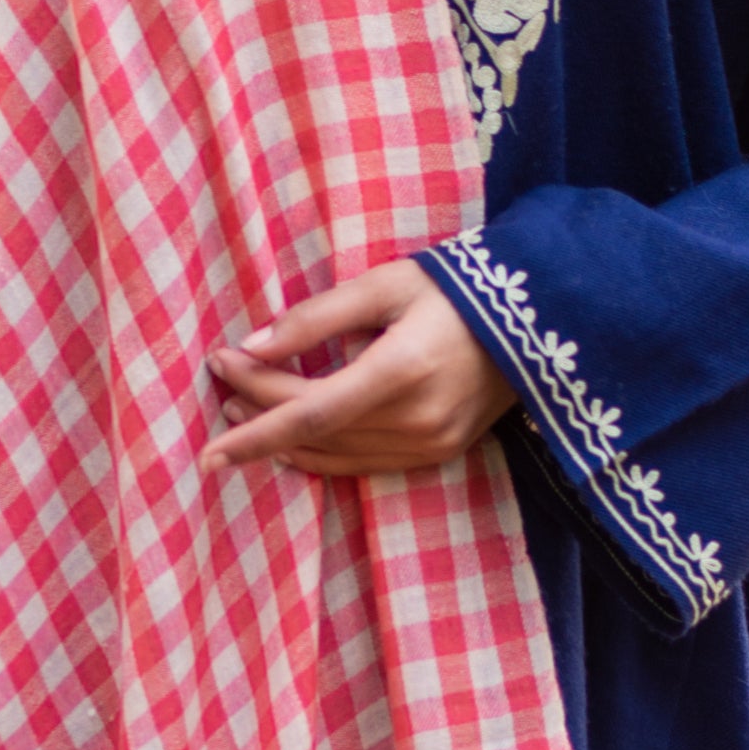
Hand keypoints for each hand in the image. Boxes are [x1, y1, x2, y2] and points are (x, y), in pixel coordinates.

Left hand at [208, 259, 514, 480]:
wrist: (537, 318)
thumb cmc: (455, 289)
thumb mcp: (385, 284)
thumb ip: (317, 317)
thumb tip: (253, 346)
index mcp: (402, 370)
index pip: (310, 412)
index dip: (255, 421)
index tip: (211, 412)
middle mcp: (416, 419)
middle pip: (316, 432)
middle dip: (258, 413)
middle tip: (222, 380)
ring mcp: (430, 444)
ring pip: (335, 456)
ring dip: (281, 439)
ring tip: (240, 410)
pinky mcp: (437, 455)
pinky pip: (362, 465)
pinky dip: (319, 454)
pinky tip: (289, 437)